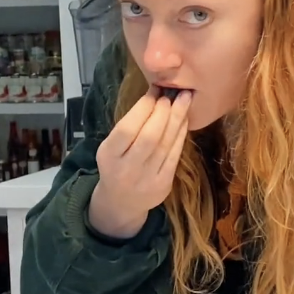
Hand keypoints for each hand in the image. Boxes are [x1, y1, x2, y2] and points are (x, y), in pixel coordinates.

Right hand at [89, 88, 191, 237]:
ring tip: (185, 99)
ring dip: (177, 119)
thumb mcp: (111, 147)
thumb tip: (153, 96)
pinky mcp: (163, 184)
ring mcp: (147, 178)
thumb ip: (127, 127)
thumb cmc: (116, 165)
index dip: (143, 109)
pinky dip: (181, 135)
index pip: (127, 129)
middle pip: (149, 137)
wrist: (121, 202)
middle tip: (174, 93)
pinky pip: (175, 155)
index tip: (154, 91)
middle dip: (164, 112)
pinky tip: (185, 120)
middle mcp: (127, 168)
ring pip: (165, 145)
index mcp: (109, 156)